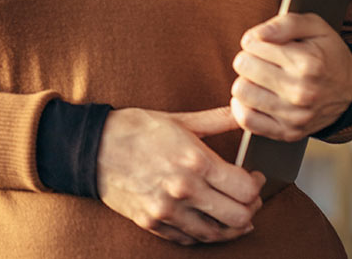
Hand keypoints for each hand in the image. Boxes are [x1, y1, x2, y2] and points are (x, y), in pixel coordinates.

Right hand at [96, 105, 264, 246]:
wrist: (94, 148)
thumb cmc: (135, 129)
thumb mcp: (179, 119)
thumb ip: (216, 119)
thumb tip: (242, 111)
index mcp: (195, 160)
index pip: (245, 189)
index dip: (257, 185)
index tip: (255, 176)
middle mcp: (185, 190)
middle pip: (239, 217)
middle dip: (251, 208)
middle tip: (249, 196)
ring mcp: (169, 211)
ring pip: (216, 234)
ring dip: (232, 226)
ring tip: (233, 211)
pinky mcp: (155, 224)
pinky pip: (190, 240)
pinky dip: (205, 233)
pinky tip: (208, 219)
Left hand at [230, 13, 351, 140]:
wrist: (351, 90)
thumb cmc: (327, 53)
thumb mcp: (315, 26)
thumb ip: (285, 23)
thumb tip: (255, 36)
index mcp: (308, 63)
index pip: (252, 45)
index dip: (253, 40)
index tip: (264, 42)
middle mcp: (301, 92)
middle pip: (243, 66)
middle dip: (248, 58)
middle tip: (262, 59)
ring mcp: (294, 116)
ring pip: (241, 92)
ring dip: (246, 81)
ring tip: (261, 78)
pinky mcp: (287, 132)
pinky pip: (247, 120)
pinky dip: (243, 106)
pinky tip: (256, 96)